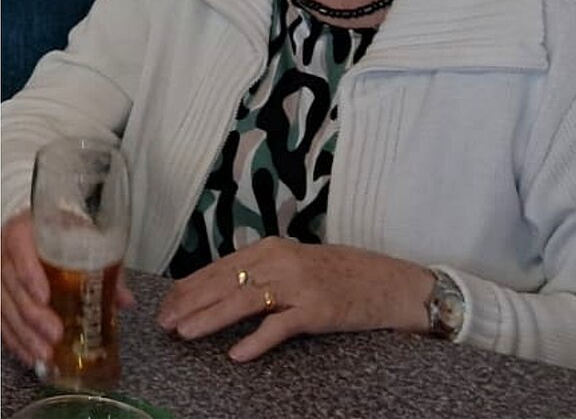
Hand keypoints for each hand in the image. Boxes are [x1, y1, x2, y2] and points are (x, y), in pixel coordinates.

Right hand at [1, 209, 134, 367]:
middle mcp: (4, 253)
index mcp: (24, 230)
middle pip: (12, 286)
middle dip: (34, 315)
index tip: (45, 297)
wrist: (36, 230)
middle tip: (55, 333)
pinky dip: (15, 341)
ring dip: (25, 334)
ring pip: (4, 308)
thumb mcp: (82, 238)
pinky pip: (1, 322)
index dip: (30, 274)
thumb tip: (125, 300)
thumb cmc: (60, 231)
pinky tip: (30, 356)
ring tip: (45, 353)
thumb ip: (103, 263)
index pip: (20, 249)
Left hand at [157, 236, 433, 361]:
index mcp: (270, 248)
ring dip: (213, 317)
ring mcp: (299, 285)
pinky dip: (258, 339)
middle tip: (164, 322)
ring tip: (187, 332)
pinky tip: (238, 353)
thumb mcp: (292, 265)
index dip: (190, 286)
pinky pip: (282, 326)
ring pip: (246, 300)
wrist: (383, 281)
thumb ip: (258, 273)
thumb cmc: (334, 275)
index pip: (220, 266)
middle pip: (226, 281)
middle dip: (191, 302)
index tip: (166, 304)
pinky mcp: (317, 310)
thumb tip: (215, 289)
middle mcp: (281, 260)